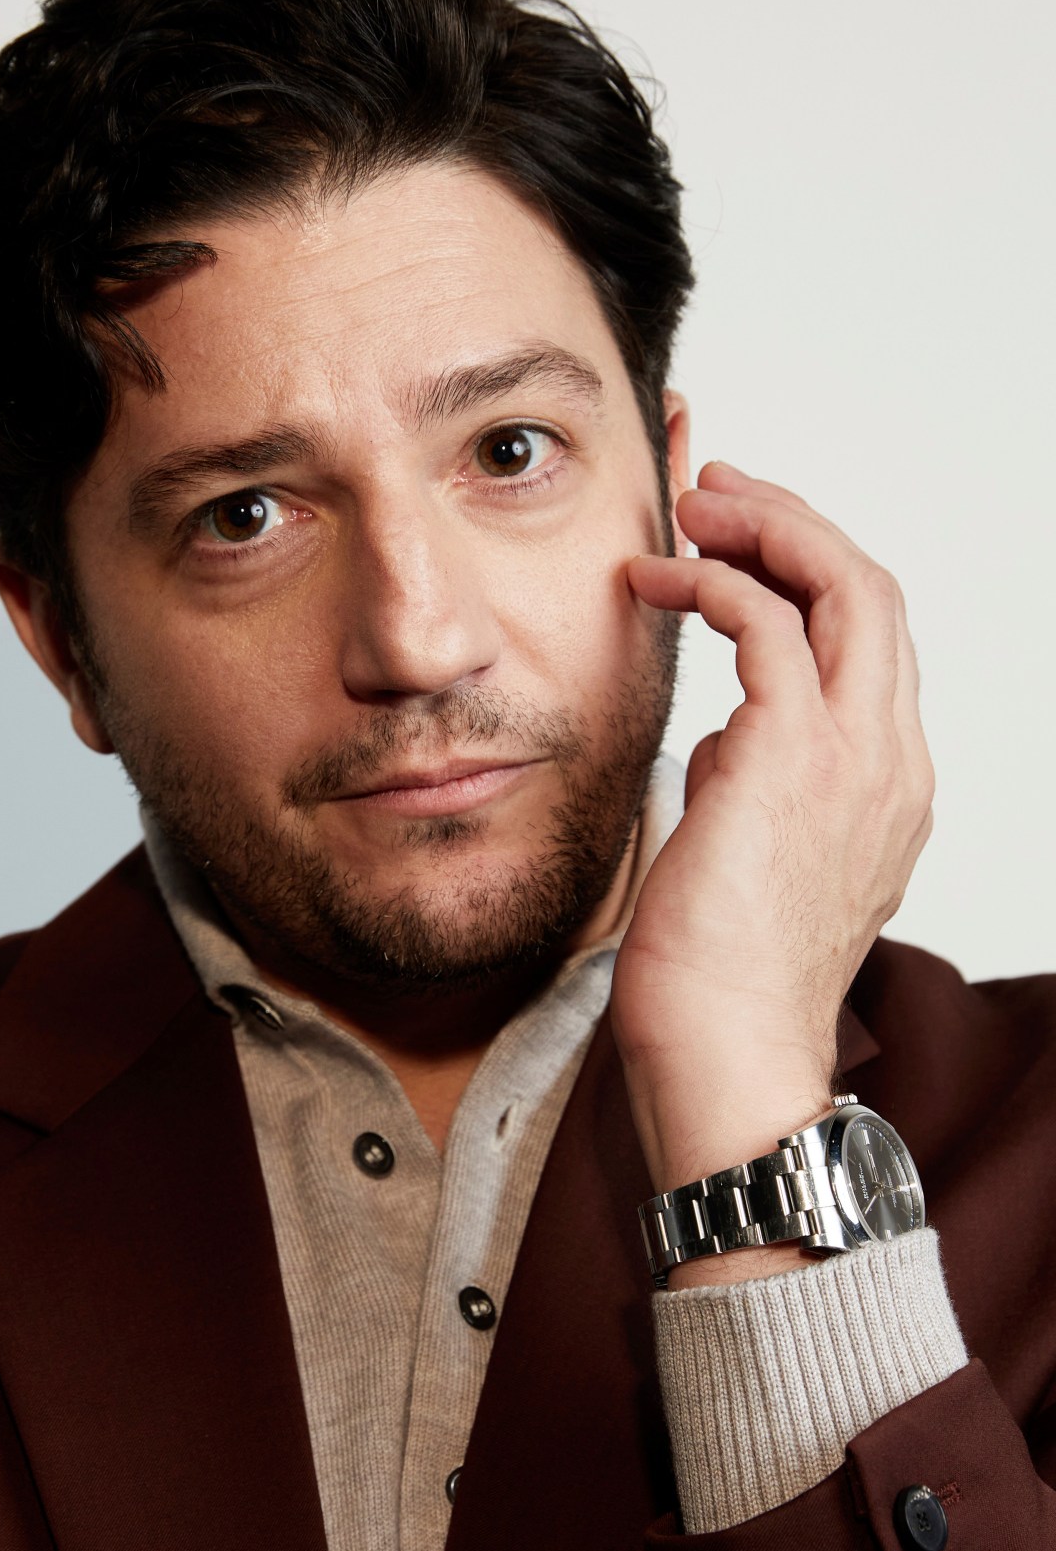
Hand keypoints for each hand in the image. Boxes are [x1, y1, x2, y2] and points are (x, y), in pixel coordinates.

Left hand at [615, 462, 933, 1206]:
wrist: (727, 1057)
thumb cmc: (719, 985)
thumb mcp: (746, 864)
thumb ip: (751, 793)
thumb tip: (721, 746)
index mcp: (889, 790)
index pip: (873, 645)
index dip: (812, 576)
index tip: (743, 543)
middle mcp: (892, 763)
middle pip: (874, 592)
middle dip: (797, 523)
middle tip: (717, 493)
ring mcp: (855, 758)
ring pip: (841, 585)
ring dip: (762, 527)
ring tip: (688, 510)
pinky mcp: (792, 756)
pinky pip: (769, 623)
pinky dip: (715, 580)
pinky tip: (658, 581)